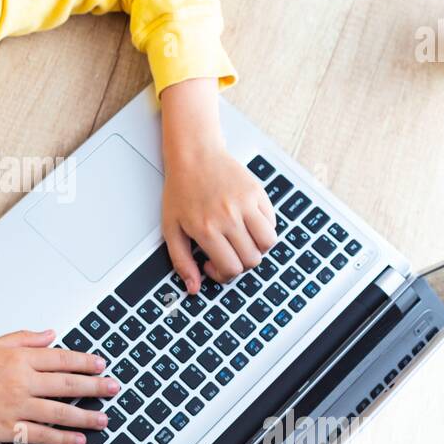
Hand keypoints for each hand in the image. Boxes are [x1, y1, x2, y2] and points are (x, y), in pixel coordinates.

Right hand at [0, 329, 116, 443]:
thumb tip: (50, 335)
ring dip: (86, 416)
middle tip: (114, 389)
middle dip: (95, 386)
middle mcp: (20, 382)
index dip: (85, 361)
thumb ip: (23, 338)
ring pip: (61, 411)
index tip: (101, 364)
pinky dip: (63, 439)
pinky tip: (78, 440)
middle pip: (68, 383)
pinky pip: (42, 435)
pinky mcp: (8, 429)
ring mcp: (16, 407)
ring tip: (104, 419)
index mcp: (17, 358)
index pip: (61, 358)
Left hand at [162, 140, 277, 292]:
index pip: (231, 268)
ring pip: (267, 243)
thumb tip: (193, 287)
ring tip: (241, 240)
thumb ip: (181, 261)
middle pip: (252, 259)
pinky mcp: (257, 193)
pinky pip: (272, 222)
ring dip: (257, 248)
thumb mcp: (171, 228)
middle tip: (227, 253)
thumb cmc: (181, 191)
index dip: (224, 275)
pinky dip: (264, 229)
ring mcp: (245, 204)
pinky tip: (247, 224)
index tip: (214, 265)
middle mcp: (228, 217)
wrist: (193, 156)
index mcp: (206, 229)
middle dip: (240, 263)